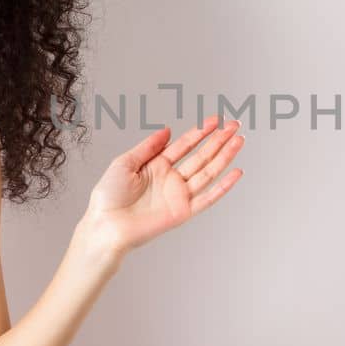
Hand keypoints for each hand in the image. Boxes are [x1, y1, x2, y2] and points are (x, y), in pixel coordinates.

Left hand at [81, 115, 246, 258]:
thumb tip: (167, 130)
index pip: (185, 145)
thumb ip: (148, 146)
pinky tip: (236, 173)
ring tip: (239, 141)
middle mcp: (171, 180)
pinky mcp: (183, 212)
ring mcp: (179, 196)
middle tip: (233, 125)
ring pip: (208, 172)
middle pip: (201, 156)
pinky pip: (208, 198)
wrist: (105, 225)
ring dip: (225, 156)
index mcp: (157, 166)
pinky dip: (223, 187)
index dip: (200, 132)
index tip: (215, 120)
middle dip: (218, 140)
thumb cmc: (108, 197)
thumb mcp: (125, 162)